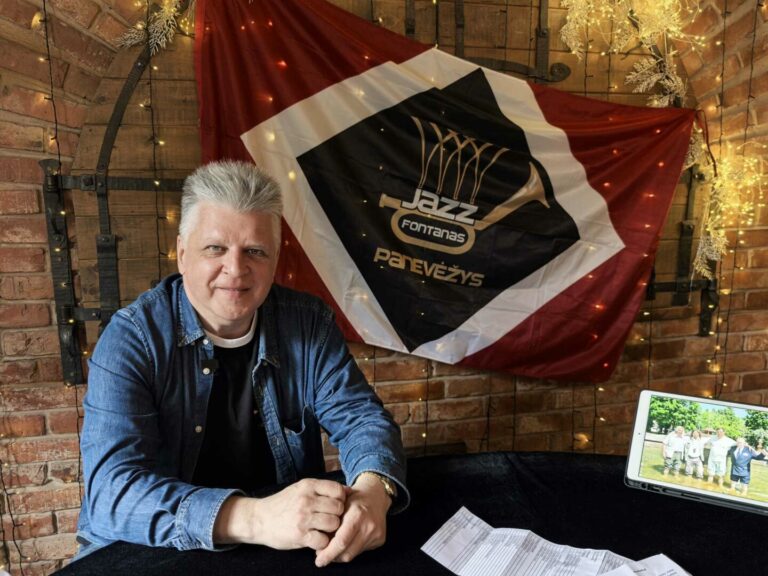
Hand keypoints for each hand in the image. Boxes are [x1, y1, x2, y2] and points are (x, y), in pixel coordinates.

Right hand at [213, 478, 346, 549]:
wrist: (258, 519)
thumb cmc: (283, 504)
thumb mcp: (300, 489)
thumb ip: (322, 489)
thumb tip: (348, 490)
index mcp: (308, 485)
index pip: (338, 490)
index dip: (340, 500)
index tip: (334, 506)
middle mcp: (306, 500)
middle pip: (338, 508)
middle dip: (337, 515)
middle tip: (328, 520)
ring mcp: (303, 518)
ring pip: (334, 524)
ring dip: (331, 530)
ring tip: (322, 530)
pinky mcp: (300, 535)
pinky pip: (323, 540)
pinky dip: (322, 542)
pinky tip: (315, 539)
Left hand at [314, 473, 391, 566]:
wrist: (376, 495)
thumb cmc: (353, 499)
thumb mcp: (338, 505)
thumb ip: (330, 524)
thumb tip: (319, 545)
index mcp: (357, 515)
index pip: (341, 542)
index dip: (328, 554)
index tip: (318, 560)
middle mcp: (369, 526)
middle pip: (347, 553)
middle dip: (332, 557)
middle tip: (321, 555)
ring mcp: (376, 534)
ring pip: (353, 554)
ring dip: (340, 555)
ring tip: (332, 548)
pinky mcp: (380, 540)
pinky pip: (360, 551)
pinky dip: (350, 550)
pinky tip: (346, 542)